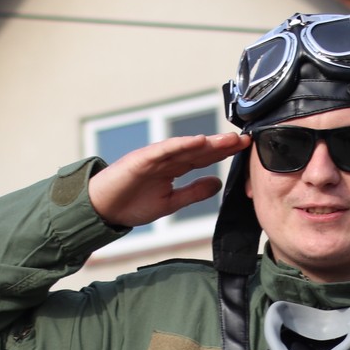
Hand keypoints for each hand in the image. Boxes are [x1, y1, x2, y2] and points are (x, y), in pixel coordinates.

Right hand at [87, 133, 249, 227]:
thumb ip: (193, 192)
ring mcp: (154, 157)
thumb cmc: (131, 204)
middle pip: (199, 149)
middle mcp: (166, 159)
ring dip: (208, 142)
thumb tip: (218, 183)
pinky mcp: (141, 159)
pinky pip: (164, 150)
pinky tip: (199, 141)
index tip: (246, 149)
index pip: (204, 158)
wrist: (102, 209)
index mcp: (174, 168)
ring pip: (186, 146)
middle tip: (246, 139)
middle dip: (222, 144)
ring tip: (229, 139)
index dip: (224, 153)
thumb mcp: (171, 202)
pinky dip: (181, 144)